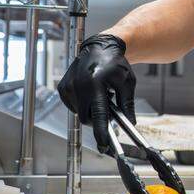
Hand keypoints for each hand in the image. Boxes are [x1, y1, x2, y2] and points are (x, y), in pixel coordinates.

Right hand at [56, 34, 135, 155]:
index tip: (104, 146)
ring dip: (90, 110)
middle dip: (97, 120)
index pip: (98, 115)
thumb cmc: (115, 64)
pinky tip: (90, 93)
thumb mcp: (127, 83)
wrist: (99, 47)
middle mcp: (78, 86)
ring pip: (80, 113)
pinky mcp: (62, 88)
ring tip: (99, 96)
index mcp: (95, 84)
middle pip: (87, 118)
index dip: (102, 133)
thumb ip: (127, 104)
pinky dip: (82, 105)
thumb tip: (130, 123)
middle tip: (107, 110)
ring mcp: (68, 87)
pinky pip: (73, 106)